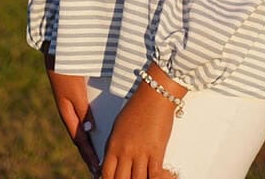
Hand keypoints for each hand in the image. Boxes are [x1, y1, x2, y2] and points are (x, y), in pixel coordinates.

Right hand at [44, 51, 100, 176]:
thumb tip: (90, 131)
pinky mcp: (79, 92)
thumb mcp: (74, 91)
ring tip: (105, 152)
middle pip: (83, 136)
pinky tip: (104, 125)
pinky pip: (87, 112)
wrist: (57, 48)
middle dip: (92, 152)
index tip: (97, 170)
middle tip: (101, 169)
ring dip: (93, 139)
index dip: (89, 155)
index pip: (80, 140)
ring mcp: (74, 102)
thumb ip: (82, 109)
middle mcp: (70, 110)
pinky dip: (94, 123)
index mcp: (67, 113)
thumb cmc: (65, 69)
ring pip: (86, 125)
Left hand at [101, 63, 186, 178]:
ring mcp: (141, 153)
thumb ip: (114, 146)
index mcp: (113, 145)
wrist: (154, 94)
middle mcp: (125, 152)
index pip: (106, 175)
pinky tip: (158, 178)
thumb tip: (111, 163)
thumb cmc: (137, 106)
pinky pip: (155, 176)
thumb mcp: (118, 127)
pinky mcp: (156, 152)